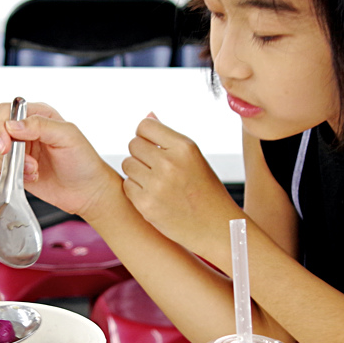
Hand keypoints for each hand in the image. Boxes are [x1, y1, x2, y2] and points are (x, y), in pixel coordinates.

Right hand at [0, 100, 121, 218]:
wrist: (87, 192)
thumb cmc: (83, 162)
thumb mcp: (67, 136)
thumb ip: (39, 125)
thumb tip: (11, 125)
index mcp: (36, 115)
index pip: (4, 111)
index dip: (0, 128)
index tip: (6, 146)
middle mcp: (23, 132)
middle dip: (4, 151)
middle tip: (27, 164)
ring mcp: (16, 152)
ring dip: (7, 167)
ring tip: (32, 172)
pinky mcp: (12, 171)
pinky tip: (16, 180)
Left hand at [122, 113, 240, 253]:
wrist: (217, 227)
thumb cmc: (205, 189)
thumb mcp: (193, 158)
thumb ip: (168, 138)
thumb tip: (147, 115)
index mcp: (184, 147)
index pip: (144, 126)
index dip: (145, 135)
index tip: (152, 146)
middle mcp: (169, 163)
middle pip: (133, 144)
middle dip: (141, 154)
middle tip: (155, 168)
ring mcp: (157, 185)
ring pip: (127, 164)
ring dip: (136, 171)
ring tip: (155, 181)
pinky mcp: (146, 205)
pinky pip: (127, 186)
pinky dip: (135, 190)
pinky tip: (153, 195)